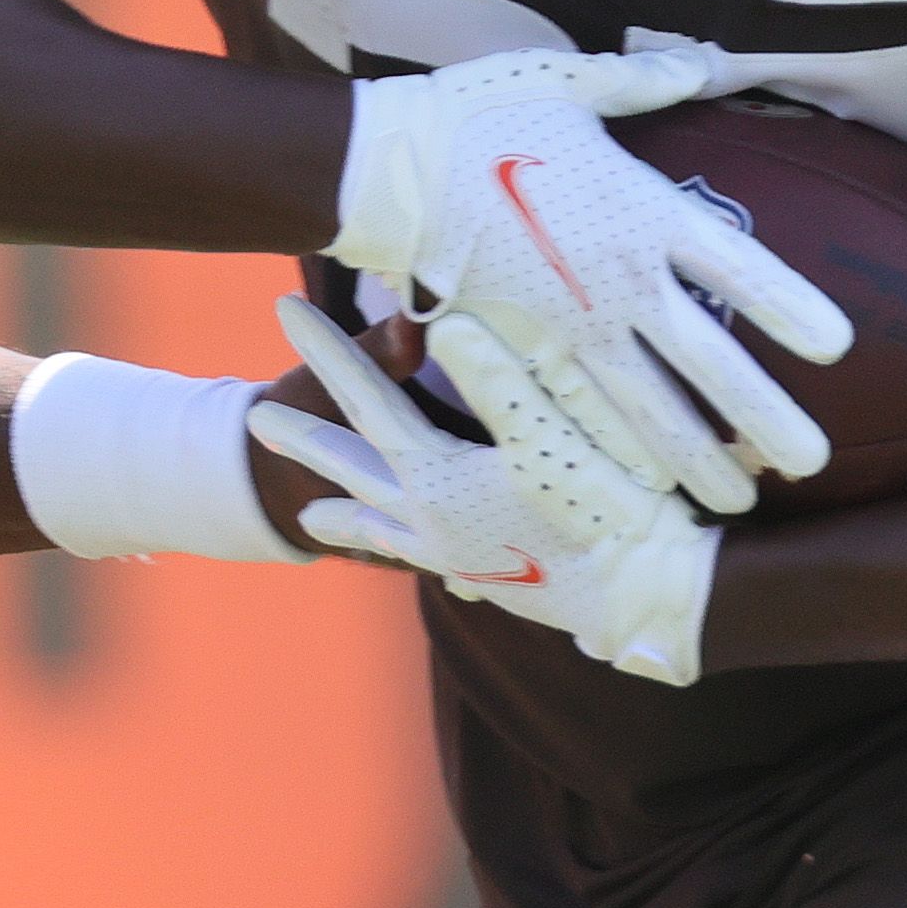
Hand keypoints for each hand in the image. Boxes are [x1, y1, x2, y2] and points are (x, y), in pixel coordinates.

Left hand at [250, 296, 719, 686]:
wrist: (652, 603)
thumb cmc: (609, 510)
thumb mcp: (551, 436)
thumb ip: (496, 379)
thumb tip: (442, 323)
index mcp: (437, 479)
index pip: (365, 399)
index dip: (326, 348)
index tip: (282, 304)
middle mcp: (432, 522)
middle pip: (353, 468)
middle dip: (305, 438)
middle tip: (254, 417)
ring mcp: (456, 557)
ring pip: (382, 527)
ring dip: (344, 508)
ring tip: (310, 514)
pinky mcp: (488, 580)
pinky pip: (423, 560)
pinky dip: (400, 550)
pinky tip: (413, 552)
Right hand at [328, 48, 849, 514]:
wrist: (392, 168)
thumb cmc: (480, 115)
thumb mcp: (566, 83)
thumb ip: (642, 82)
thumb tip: (698, 61)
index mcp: (642, 211)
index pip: (738, 268)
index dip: (790, 308)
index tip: (837, 346)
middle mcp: (617, 280)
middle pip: (707, 364)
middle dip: (764, 418)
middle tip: (813, 463)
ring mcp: (568, 325)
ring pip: (646, 412)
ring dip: (694, 461)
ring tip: (737, 503)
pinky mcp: (519, 351)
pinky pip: (574, 418)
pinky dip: (612, 460)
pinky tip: (642, 492)